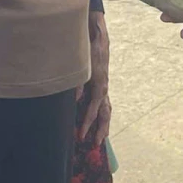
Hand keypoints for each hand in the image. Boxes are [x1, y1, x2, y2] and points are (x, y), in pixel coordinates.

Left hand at [78, 12, 111, 144]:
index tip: (81, 135)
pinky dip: (101, 116)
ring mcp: (104, 89)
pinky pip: (103, 105)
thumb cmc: (89, 50)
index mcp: (100, 86)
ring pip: (107, 111)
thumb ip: (78, 82)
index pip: (94, 109)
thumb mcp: (81, 65)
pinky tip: (97, 123)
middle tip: (93, 145)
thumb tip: (76, 99)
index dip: (87, 123)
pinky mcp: (101, 86)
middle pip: (105, 114)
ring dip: (103, 126)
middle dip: (100, 130)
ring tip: (99, 140)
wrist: (98, 38)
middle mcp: (104, 89)